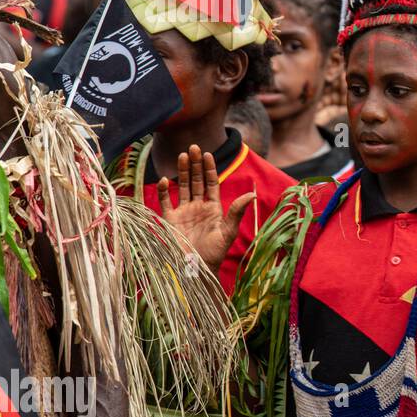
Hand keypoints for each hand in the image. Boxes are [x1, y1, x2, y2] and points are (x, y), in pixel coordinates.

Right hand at [157, 145, 255, 272]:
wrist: (196, 269)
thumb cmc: (215, 253)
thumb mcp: (228, 231)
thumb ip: (237, 211)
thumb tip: (252, 194)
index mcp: (213, 208)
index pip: (211, 183)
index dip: (209, 168)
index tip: (207, 153)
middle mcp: (198, 207)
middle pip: (196, 180)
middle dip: (195, 164)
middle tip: (193, 147)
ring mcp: (183, 212)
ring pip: (182, 187)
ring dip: (181, 172)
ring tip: (182, 155)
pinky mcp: (170, 220)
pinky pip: (166, 202)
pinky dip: (164, 191)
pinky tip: (164, 180)